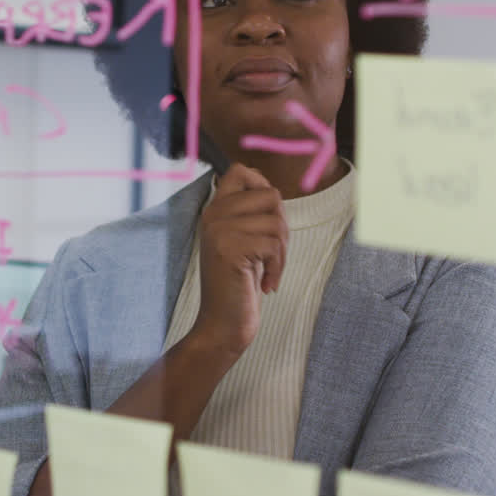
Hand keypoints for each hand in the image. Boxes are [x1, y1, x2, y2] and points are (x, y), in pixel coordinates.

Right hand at [189, 164, 287, 356]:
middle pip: (271, 195)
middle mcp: (213, 215)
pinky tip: (266, 283)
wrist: (221, 324)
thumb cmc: (238, 285)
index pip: (239, 170)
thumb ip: (249, 214)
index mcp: (214, 210)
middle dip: (282, 225)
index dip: (262, 185)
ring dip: (282, 251)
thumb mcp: (241, 241)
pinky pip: (273, 244)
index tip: (267, 217)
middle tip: (273, 253)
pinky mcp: (229, 249)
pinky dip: (277, 266)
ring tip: (269, 270)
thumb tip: (270, 189)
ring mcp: (219, 230)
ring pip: (276, 221)